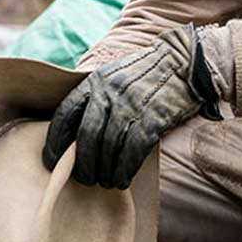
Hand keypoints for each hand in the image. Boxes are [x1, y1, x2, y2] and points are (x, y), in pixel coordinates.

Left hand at [42, 24, 221, 188]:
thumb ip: (98, 94)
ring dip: (105, 171)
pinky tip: (124, 177)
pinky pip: (132, 151)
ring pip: (108, 148)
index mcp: (97, 81)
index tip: (54, 162)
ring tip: (106, 182)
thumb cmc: (151, 71)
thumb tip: (79, 127)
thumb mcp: (117, 73)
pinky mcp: (153, 118)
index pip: (65, 114)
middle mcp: (110, 93)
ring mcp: (132, 105)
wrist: (187, 60)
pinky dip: (125, 169)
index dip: (55, 142)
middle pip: (86, 137)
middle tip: (86, 179)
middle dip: (83, 164)